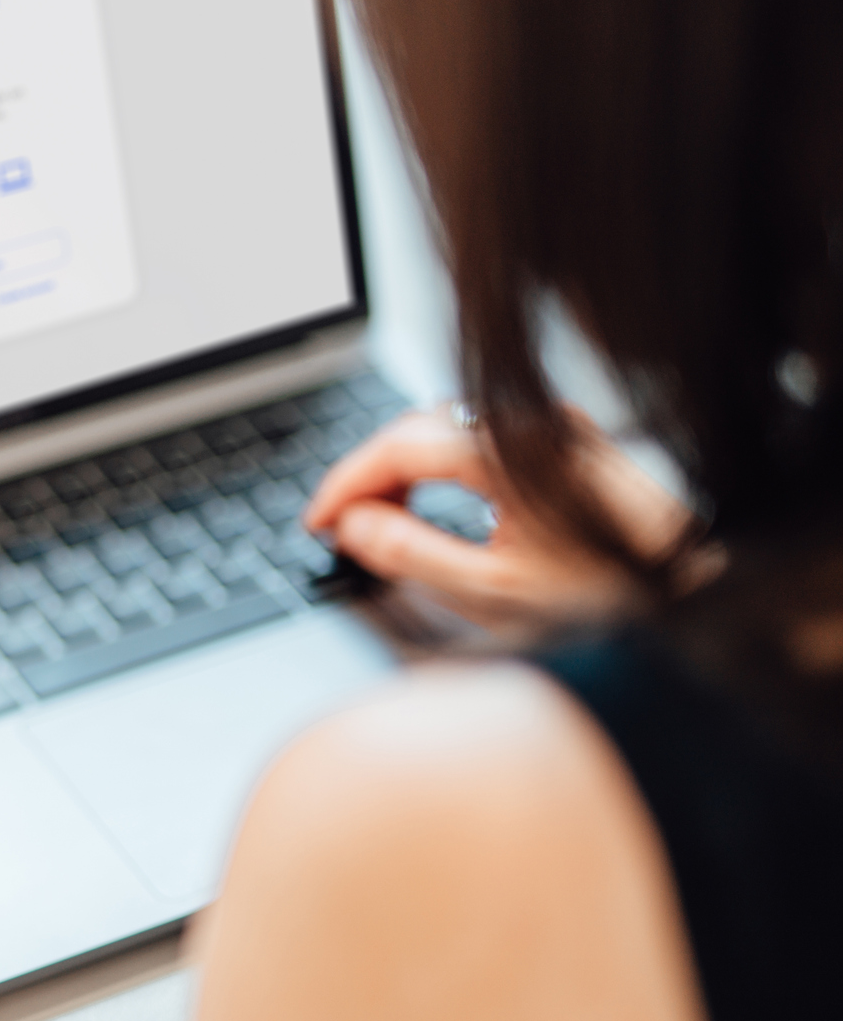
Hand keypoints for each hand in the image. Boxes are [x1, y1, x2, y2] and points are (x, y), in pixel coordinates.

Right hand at [302, 407, 689, 633]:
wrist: (701, 590)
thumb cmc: (612, 597)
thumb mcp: (493, 591)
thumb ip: (410, 554)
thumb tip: (353, 526)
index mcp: (504, 452)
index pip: (395, 447)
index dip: (344, 484)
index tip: (318, 520)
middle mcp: (528, 424)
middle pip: (416, 430)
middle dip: (369, 478)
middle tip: (343, 529)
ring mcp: (551, 426)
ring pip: (446, 429)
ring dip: (405, 470)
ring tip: (383, 522)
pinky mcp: (567, 440)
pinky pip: (481, 436)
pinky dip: (443, 465)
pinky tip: (437, 502)